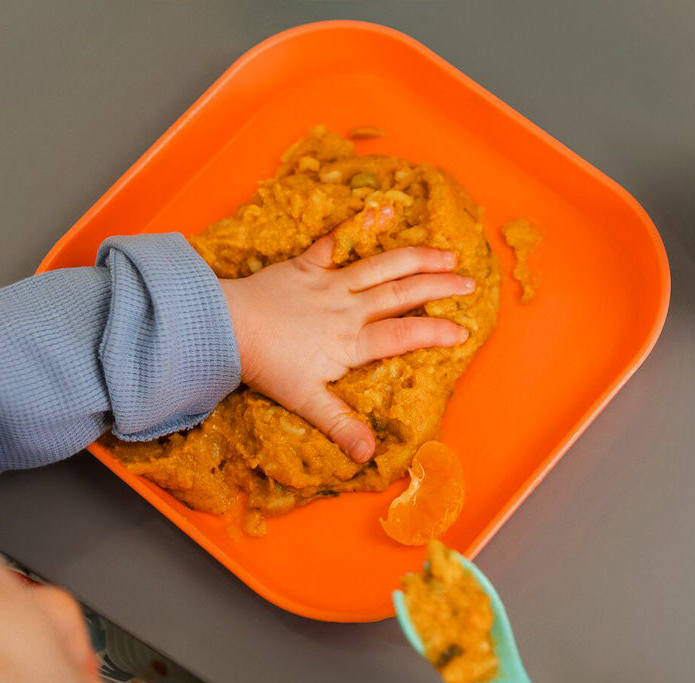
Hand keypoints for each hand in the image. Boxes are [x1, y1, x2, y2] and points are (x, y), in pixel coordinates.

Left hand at [219, 232, 474, 462]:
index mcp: (352, 341)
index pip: (404, 334)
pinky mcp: (306, 266)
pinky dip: (355, 231)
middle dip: (439, 287)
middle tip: (469, 283)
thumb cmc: (268, 365)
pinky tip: (377, 214)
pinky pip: (335, 245)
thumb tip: (369, 455)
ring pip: (382, 265)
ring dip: (416, 257)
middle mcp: (349, 308)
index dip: (436, 332)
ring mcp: (330, 282)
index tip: (464, 331)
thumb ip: (341, 425)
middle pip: (403, 293)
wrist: (225, 325)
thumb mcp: (307, 401)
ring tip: (446, 253)